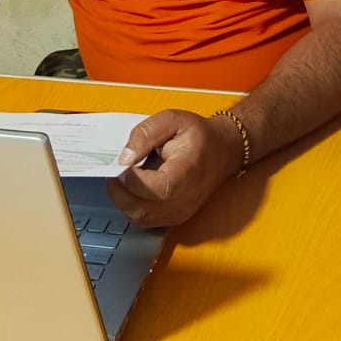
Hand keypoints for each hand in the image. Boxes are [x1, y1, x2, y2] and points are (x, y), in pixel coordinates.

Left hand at [108, 109, 243, 227]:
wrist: (224, 150)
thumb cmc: (200, 135)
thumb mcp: (172, 119)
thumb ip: (145, 134)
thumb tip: (124, 158)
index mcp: (187, 172)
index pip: (154, 188)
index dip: (131, 178)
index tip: (124, 162)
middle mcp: (185, 198)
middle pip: (141, 210)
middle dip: (120, 192)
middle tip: (117, 172)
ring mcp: (181, 212)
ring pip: (140, 219)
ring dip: (125, 201)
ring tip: (125, 179)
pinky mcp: (177, 218)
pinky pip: (146, 221)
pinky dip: (134, 207)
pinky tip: (135, 189)